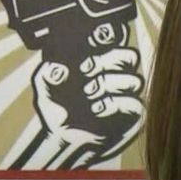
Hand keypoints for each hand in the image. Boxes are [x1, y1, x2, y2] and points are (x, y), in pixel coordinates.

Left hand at [11, 48, 144, 169]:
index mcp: (99, 61)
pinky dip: (115, 104)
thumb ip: (50, 71)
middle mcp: (115, 75)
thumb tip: (60, 67)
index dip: (105, 40)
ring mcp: (125, 94)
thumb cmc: (58, 111)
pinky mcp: (132, 115)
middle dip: (108, 61)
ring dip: (109, 86)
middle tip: (85, 71)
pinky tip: (97, 110)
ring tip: (88, 95)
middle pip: (130, 56)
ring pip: (134, 79)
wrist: (63, 139)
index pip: (114, 41)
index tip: (86, 49)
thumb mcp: (45, 86)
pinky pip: (135, 103)